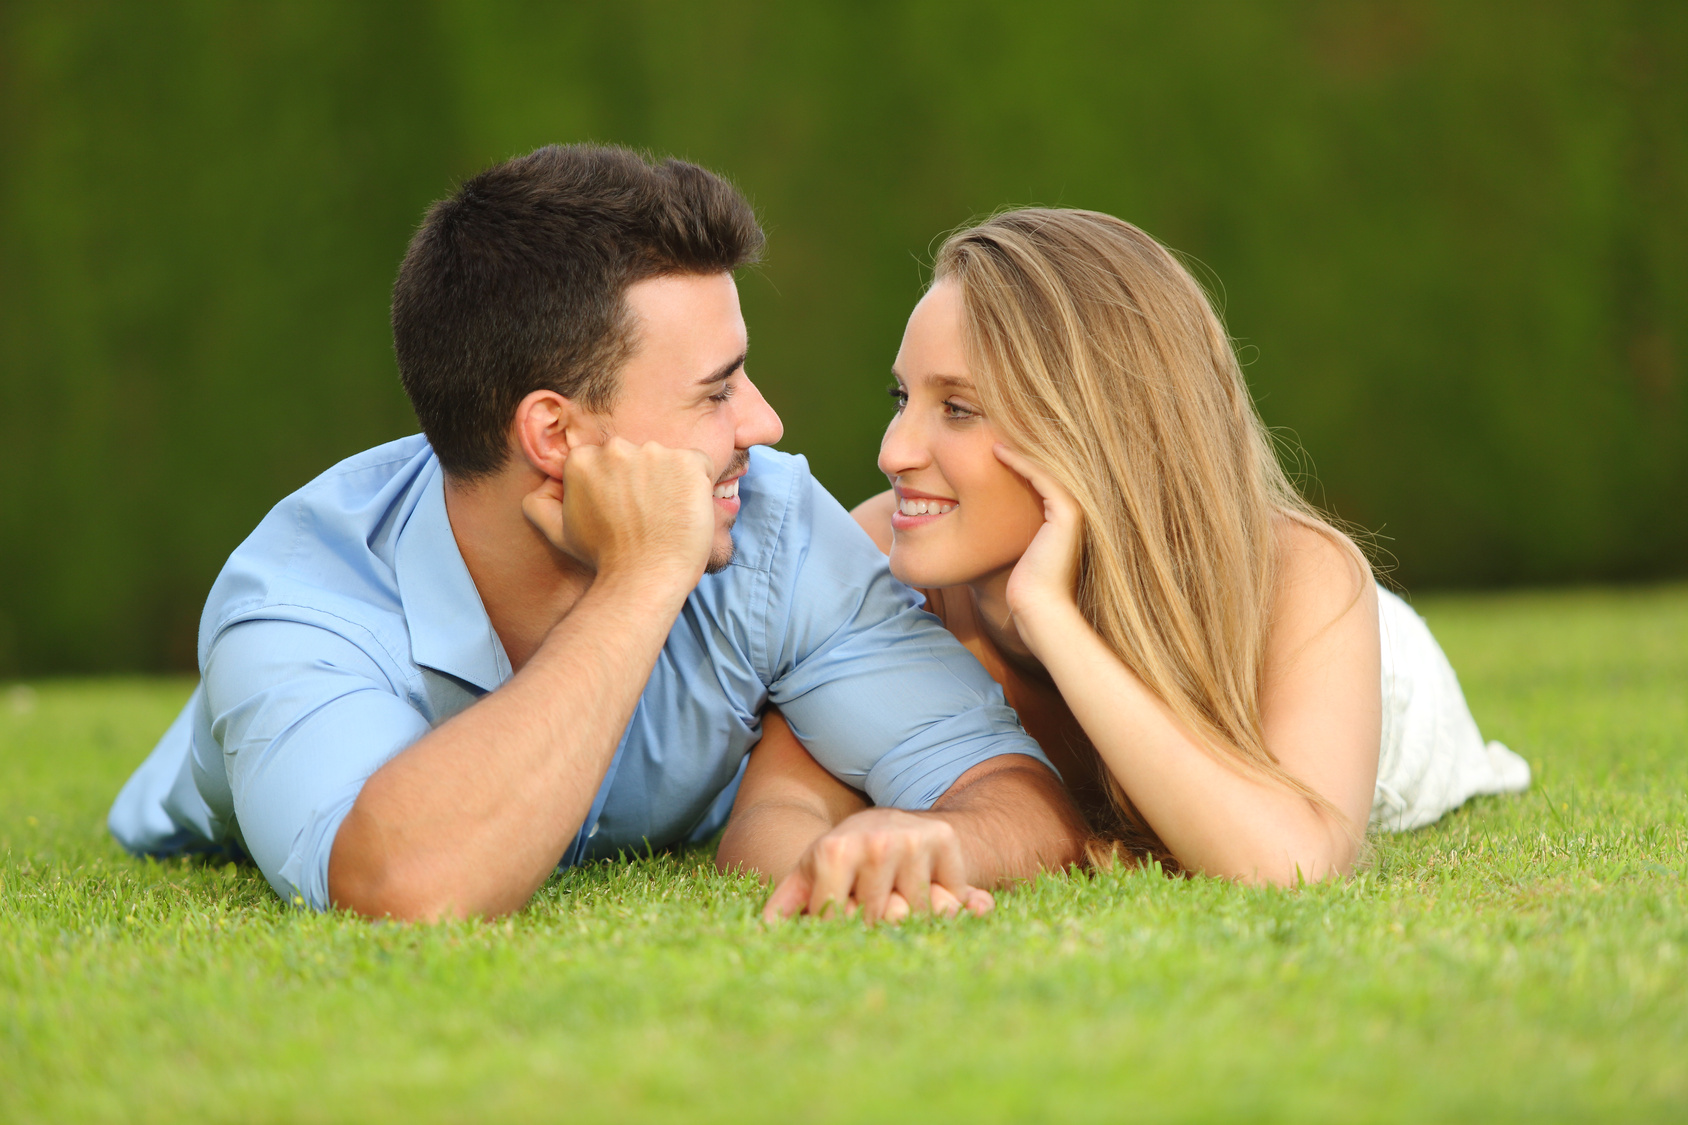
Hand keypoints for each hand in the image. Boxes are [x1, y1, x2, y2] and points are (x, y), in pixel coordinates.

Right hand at [522, 436, 716, 585]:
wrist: (644, 576)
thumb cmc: (604, 558)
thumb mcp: (558, 532)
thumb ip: (540, 504)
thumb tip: (544, 486)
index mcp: (582, 458)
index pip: (609, 461)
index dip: (620, 487)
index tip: (624, 512)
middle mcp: (616, 448)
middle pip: (638, 456)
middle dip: (644, 480)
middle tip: (647, 516)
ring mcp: (654, 452)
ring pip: (668, 460)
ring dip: (671, 482)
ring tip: (666, 516)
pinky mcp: (687, 461)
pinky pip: (698, 464)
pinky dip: (697, 484)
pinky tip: (685, 511)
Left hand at [762, 808, 994, 924]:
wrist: (888, 818)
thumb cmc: (845, 856)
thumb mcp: (811, 873)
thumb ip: (787, 903)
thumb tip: (766, 933)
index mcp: (834, 851)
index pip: (838, 920)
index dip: (839, 929)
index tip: (839, 922)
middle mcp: (874, 842)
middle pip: (877, 920)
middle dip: (874, 924)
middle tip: (872, 907)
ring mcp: (911, 840)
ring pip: (915, 913)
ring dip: (910, 916)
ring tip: (897, 897)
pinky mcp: (943, 839)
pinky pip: (949, 896)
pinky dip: (944, 904)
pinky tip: (928, 891)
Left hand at [992, 444, 1083, 624]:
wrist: (1039, 607)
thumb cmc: (1025, 585)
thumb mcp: (1018, 546)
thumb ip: (1015, 526)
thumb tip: (988, 515)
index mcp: (1066, 517)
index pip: (1044, 475)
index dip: (1022, 457)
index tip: (996, 442)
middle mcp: (1075, 510)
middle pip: (1049, 467)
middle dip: (1024, 446)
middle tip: (996, 428)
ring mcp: (1075, 510)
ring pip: (1046, 467)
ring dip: (1021, 448)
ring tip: (996, 434)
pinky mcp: (1068, 512)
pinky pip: (1041, 476)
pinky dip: (1020, 462)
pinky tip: (998, 451)